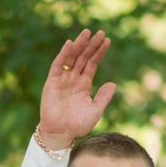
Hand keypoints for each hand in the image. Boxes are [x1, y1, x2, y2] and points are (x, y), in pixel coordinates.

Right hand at [34, 31, 117, 152]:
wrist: (61, 134)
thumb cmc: (77, 125)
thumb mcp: (95, 111)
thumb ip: (103, 97)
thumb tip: (113, 84)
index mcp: (84, 84)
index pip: (92, 63)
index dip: (99, 52)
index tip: (107, 40)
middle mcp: (73, 79)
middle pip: (83, 57)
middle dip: (91, 45)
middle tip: (100, 32)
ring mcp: (63, 79)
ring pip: (72, 57)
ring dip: (79, 45)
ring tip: (87, 33)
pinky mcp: (52, 82)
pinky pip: (58, 65)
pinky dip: (63, 54)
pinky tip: (70, 44)